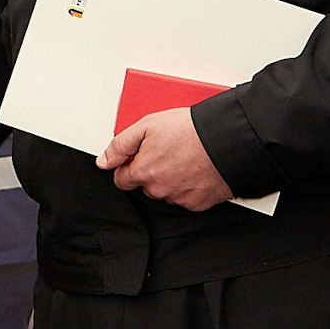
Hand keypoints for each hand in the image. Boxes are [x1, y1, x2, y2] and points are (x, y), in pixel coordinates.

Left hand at [98, 108, 233, 210]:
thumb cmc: (191, 131)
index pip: (122, 179)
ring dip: (171, 178)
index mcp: (142, 172)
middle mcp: (158, 190)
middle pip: (145, 185)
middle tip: (167, 151)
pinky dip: (189, 186)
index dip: (128, 165)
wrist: (226, 141)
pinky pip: (187, 198)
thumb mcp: (147, 125)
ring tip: (185, 157)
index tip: (138, 156)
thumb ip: (120, 144)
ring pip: (166, 192)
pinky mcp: (198, 203)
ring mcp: (178, 199)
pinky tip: (196, 169)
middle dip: (152, 170)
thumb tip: (103, 160)